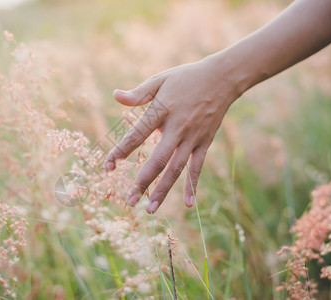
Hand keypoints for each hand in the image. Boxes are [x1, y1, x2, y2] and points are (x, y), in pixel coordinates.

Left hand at [105, 57, 240, 212]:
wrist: (222, 78)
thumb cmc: (186, 78)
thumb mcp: (160, 80)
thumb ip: (138, 93)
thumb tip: (114, 95)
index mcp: (162, 110)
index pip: (137, 134)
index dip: (121, 150)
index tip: (107, 166)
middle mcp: (177, 127)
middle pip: (158, 159)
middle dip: (143, 181)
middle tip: (130, 200)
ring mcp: (193, 137)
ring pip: (177, 168)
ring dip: (164, 190)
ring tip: (150, 209)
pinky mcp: (204, 143)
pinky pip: (197, 168)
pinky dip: (192, 186)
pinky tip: (188, 204)